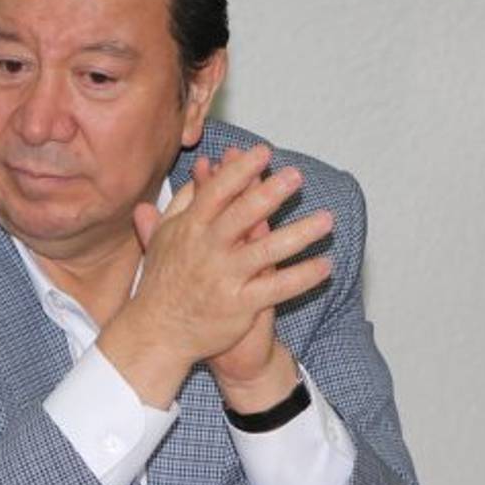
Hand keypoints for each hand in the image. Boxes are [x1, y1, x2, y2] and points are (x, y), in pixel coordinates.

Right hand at [97, 145, 332, 407]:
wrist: (157, 333)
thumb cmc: (162, 281)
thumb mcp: (164, 237)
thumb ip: (182, 202)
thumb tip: (202, 169)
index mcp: (190, 229)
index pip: (216, 192)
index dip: (239, 170)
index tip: (262, 152)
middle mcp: (207, 251)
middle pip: (242, 216)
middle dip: (269, 193)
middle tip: (296, 175)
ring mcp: (224, 278)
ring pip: (266, 251)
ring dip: (298, 234)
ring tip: (326, 219)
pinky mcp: (239, 306)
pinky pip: (277, 289)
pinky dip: (302, 277)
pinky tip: (325, 266)